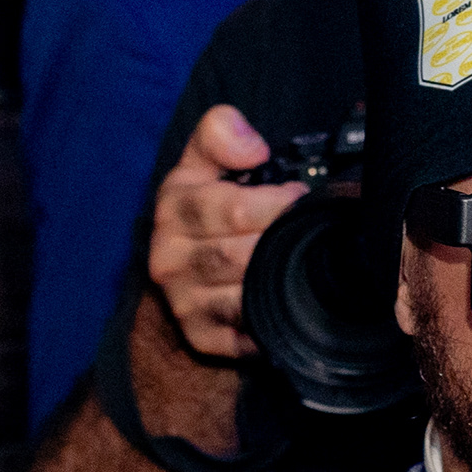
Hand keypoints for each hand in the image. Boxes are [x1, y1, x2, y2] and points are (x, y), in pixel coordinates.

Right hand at [148, 104, 308, 358]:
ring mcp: (184, 302)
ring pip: (245, 295)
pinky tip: (284, 298)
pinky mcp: (201, 336)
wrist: (179, 273)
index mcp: (172, 212)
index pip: (233, 209)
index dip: (276, 202)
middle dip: (281, 240)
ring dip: (279, 277)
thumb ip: (219, 135)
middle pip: (242, 255)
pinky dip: (271, 319)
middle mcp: (169, 260)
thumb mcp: (201, 164)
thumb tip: (252, 147)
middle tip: (302, 229)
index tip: (296, 196)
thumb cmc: (201, 213)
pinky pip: (246, 334)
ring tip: (295, 258)